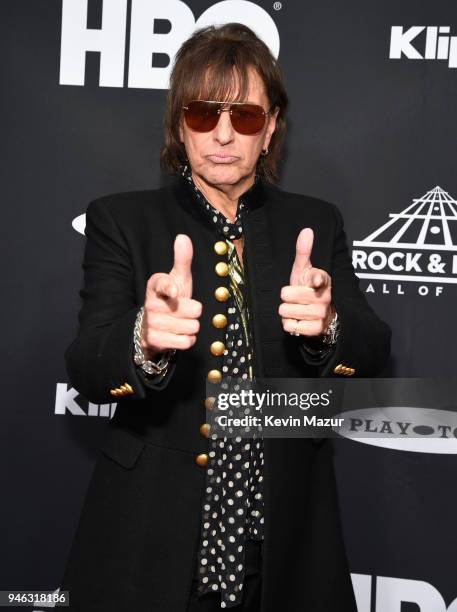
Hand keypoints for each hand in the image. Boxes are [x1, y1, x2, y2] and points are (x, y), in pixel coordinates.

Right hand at [141, 234, 202, 357]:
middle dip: (194, 312)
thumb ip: (182, 259)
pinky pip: (186, 342)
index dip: (170, 288)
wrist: (155, 327)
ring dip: (191, 327)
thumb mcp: (178, 279)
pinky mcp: (155, 340)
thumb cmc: (171, 299)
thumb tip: (182, 237)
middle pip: (194, 310)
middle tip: (184, 311)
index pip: (161, 284)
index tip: (175, 292)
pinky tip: (178, 334)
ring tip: (180, 323)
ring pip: (192, 327)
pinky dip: (187, 340)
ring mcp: (152, 323)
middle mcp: (150, 304)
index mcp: (155, 285)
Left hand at [279, 228, 334, 336]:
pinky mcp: (316, 329)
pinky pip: (289, 326)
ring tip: (296, 309)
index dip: (314, 279)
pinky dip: (289, 324)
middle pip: (286, 295)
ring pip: (285, 311)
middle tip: (294, 298)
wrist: (321, 316)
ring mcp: (320, 313)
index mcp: (322, 279)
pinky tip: (298, 320)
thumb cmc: (308, 289)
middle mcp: (324, 297)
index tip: (313, 281)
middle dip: (285, 297)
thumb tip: (307, 230)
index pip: (318, 278)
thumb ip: (303, 251)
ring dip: (286, 311)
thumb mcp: (304, 270)